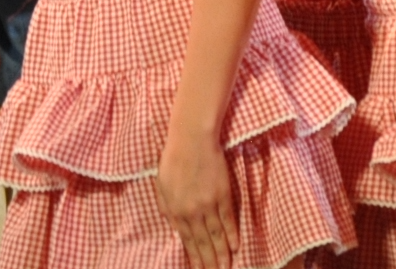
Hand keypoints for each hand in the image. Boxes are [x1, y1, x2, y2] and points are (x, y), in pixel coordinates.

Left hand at [155, 124, 237, 267]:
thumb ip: (166, 209)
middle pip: (203, 243)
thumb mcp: (161, 185)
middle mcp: (192, 212)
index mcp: (175, 210)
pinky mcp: (223, 195)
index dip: (194, 257)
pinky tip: (235, 247)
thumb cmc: (172, 159)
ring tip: (226, 268)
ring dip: (222, 254)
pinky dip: (232, 235)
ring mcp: (209, 204)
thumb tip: (174, 228)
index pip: (187, 241)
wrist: (191, 139)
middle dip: (209, 262)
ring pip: (217, 236)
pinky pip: (228, 220)